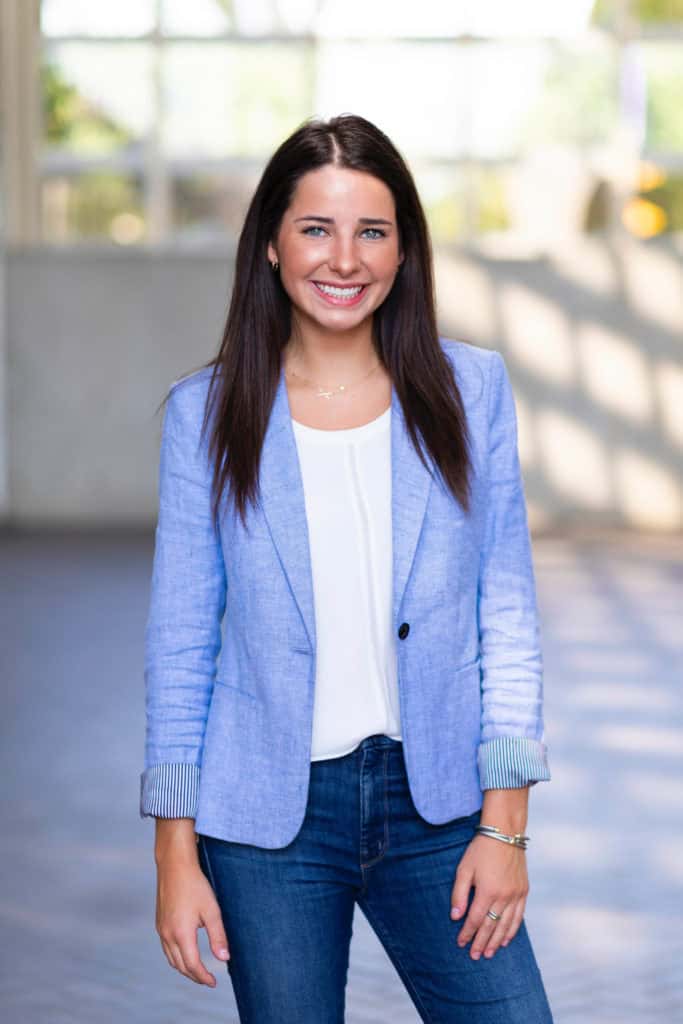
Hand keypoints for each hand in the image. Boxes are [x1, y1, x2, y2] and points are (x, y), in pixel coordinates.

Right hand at [155, 852, 230, 986]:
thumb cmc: (195, 885)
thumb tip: (224, 959)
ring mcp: (161, 929)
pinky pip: (166, 948)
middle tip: (208, 979)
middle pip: (180, 966)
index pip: (192, 965)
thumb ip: (218, 936)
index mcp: (181, 933)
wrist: (174, 864)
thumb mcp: (211, 910)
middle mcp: (167, 934)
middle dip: (194, 976)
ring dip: (184, 968)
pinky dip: (176, 956)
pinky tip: (186, 952)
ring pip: (171, 959)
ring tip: (198, 970)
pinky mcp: (159, 922)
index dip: (203, 977)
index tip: (214, 982)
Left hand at [450, 834, 528, 959]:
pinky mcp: (523, 891)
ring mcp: (516, 894)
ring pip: (506, 925)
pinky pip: (519, 916)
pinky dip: (512, 930)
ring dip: (496, 941)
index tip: (461, 943)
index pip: (475, 919)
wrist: (505, 832)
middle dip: (481, 942)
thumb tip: (455, 917)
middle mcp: (504, 896)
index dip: (467, 933)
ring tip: (489, 953)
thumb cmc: (480, 849)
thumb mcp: (464, 868)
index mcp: (488, 891)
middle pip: (491, 926)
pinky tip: (506, 939)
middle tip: (474, 956)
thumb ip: (459, 894)